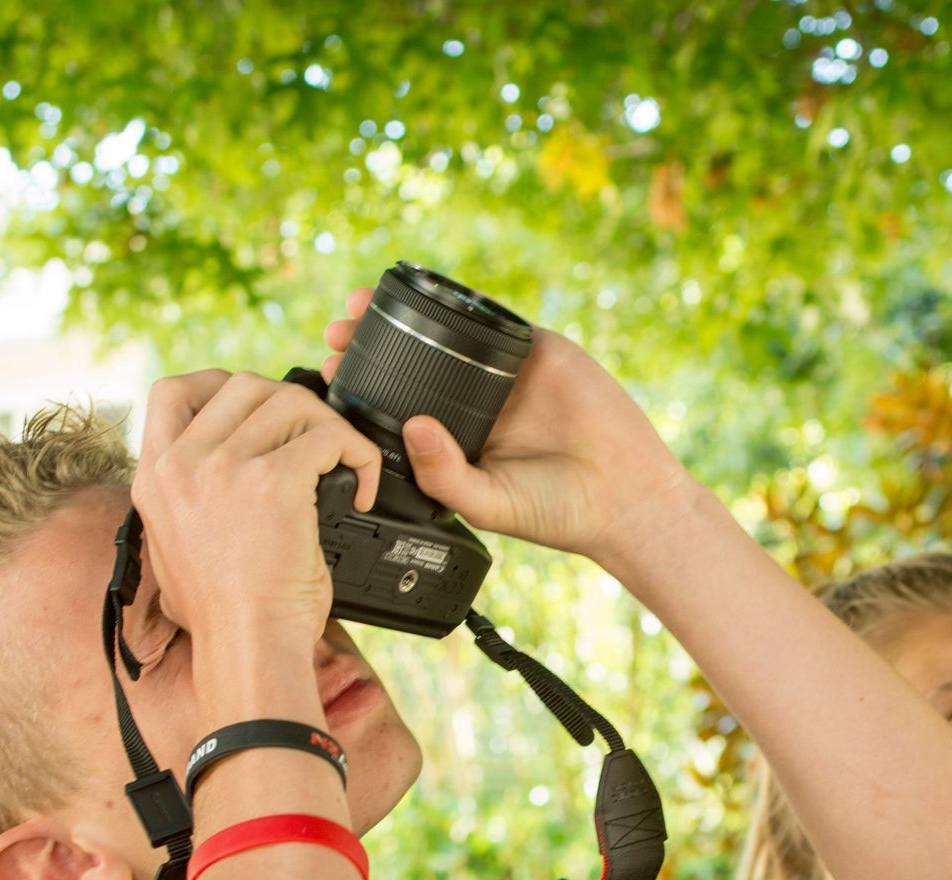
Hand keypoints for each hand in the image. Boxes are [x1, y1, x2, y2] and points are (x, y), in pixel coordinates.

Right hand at [131, 370, 382, 663]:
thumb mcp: (173, 552)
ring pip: (292, 403)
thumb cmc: (225, 617)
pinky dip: (358, 456)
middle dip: (292, 405)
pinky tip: (362, 492)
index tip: (258, 409)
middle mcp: (182, 464)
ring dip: (329, 428)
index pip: (172, 390)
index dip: (220, 383)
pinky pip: (329, 436)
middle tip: (316, 444)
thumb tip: (204, 485)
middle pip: (244, 385)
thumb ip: (183, 507)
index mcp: (153, 476)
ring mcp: (223, 468)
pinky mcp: (272, 482)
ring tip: (343, 468)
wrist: (247, 650)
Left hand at [321, 288, 696, 565]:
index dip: (362, 390)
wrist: (625, 497)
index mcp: (455, 442)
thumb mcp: (487, 503)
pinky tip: (425, 296)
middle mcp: (472, 405)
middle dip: (369, 345)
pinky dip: (460, 304)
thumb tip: (410, 426)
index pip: (397, 407)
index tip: (326, 376)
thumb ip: (445, 473)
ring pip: (444, 335)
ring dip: (402, 316)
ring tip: (358, 306)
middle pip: (410, 363)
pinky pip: (493, 321)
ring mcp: (504, 376)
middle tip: (333, 336)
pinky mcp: (538, 352)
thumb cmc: (557, 512)